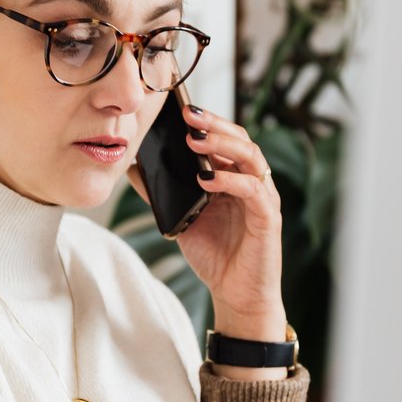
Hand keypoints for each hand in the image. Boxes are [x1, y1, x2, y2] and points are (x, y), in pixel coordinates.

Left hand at [128, 105, 287, 380]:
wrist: (235, 294)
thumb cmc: (214, 253)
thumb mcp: (180, 216)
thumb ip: (161, 191)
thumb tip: (133, 166)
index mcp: (233, 176)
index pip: (224, 137)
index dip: (206, 120)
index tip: (179, 107)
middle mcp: (251, 181)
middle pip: (240, 138)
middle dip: (213, 123)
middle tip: (187, 114)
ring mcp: (262, 197)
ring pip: (250, 157)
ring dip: (223, 145)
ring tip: (195, 140)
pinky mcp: (268, 218)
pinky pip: (253, 191)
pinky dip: (231, 181)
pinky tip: (207, 179)